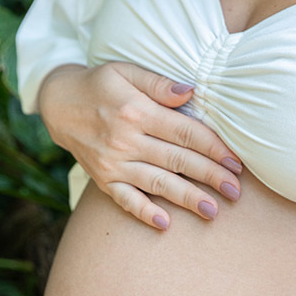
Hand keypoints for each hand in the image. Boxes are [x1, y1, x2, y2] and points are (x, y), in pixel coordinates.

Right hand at [37, 62, 243, 228]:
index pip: (184, 132)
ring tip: (213, 211)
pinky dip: (144, 212)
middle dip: (209, 176)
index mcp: (136, 110)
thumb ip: (159, 83)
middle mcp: (125, 139)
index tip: (235, 162)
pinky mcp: (102, 179)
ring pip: (157, 183)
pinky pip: (125, 199)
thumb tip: (190, 91)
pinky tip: (165, 224)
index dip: (213, 148)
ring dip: (186, 198)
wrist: (59, 103)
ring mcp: (112, 163)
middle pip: (176, 160)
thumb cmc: (100, 84)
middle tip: (236, 192)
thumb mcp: (126, 71)